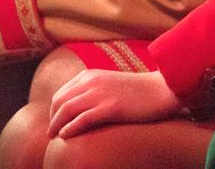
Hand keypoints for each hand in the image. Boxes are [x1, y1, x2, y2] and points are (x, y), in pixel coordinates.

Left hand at [47, 69, 182, 137]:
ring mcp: (101, 94)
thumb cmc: (138, 91)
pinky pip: (83, 119)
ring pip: (66, 110)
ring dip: (56, 126)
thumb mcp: (110, 84)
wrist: (162, 89)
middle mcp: (92, 82)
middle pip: (59, 102)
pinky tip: (66, 136)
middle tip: (52, 134)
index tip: (55, 123)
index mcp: (90, 75)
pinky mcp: (111, 107)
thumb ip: (93, 90)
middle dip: (52, 119)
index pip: (61, 93)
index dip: (54, 111)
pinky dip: (70, 128)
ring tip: (55, 137)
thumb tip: (79, 106)